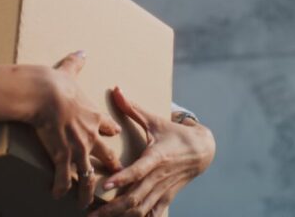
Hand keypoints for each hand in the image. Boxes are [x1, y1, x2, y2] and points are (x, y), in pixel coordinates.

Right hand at [0, 51, 122, 207]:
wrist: (45, 94)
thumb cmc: (56, 82)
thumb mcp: (69, 71)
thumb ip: (76, 63)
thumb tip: (81, 51)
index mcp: (92, 116)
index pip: (107, 127)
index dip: (110, 132)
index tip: (113, 136)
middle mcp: (89, 135)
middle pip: (105, 156)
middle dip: (110, 169)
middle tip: (114, 180)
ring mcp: (77, 148)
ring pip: (87, 174)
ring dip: (87, 190)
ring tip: (86, 203)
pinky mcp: (62, 156)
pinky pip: (64, 177)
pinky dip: (61, 188)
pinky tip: (57, 196)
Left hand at [89, 87, 214, 216]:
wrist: (203, 150)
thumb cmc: (175, 134)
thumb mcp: (155, 120)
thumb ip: (133, 108)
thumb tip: (116, 89)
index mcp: (156, 157)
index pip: (138, 171)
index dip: (122, 179)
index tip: (105, 186)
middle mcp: (159, 177)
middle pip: (135, 197)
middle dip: (113, 208)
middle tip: (91, 213)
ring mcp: (163, 189)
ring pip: (141, 208)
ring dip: (121, 216)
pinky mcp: (166, 197)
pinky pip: (152, 213)